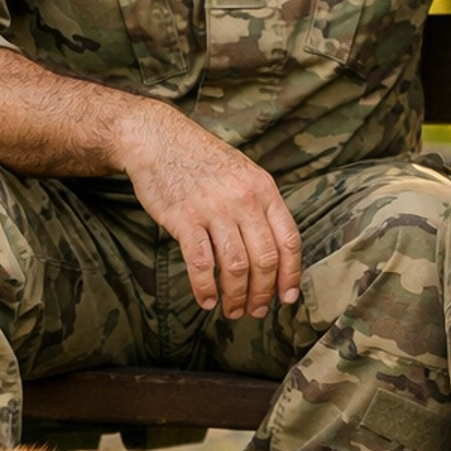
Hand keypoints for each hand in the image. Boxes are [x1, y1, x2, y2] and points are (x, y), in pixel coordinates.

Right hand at [122, 106, 301, 317]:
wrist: (158, 139)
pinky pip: (201, 262)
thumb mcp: (243, 174)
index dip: (291, 275)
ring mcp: (214, 209)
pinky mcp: (184, 218)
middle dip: (263, 293)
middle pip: (264, 259)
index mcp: (264, 189)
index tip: (287, 298)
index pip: (289, 240)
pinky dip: (205, 287)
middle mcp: (244, 199)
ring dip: (236, 296)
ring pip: (235, 266)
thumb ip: (261, 206)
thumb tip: (275, 251)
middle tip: (257, 311)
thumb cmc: (202, 160)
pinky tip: (207, 300)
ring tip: (232, 311)